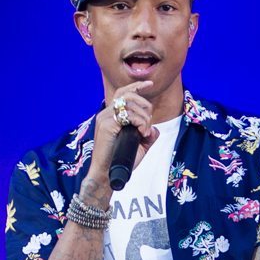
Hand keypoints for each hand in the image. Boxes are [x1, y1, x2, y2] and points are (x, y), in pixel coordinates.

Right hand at [83, 82, 158, 201]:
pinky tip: (142, 133)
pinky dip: (141, 123)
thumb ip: (147, 135)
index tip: (149, 84)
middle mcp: (106, 114)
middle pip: (130, 96)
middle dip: (146, 107)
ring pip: (131, 105)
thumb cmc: (121, 161)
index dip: (137, 86)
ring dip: (145, 118)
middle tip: (148, 124)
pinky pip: (129, 116)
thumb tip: (155, 129)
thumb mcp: (139, 146)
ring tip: (145, 132)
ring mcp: (104, 119)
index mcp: (110, 116)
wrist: (107, 175)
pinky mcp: (106, 125)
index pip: (123, 93)